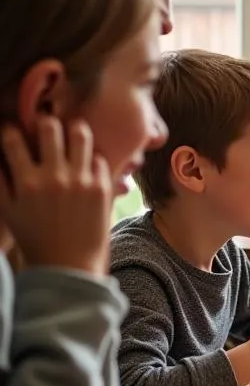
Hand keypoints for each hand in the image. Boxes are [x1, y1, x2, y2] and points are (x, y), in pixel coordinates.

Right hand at [0, 119, 111, 276]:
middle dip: (45, 122)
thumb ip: (0, 180)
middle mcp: (54, 177)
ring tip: (71, 135)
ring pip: (80, 135)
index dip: (11, 130)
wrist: (70, 263)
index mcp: (27, 182)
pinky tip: (86, 162)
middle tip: (46, 127)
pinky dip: (91, 156)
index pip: (13, 139)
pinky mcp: (102, 187)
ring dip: (74, 130)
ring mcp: (81, 181)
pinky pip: (99, 157)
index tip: (14, 131)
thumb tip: (0, 156)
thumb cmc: (35, 237)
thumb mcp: (8, 210)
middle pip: (50, 127)